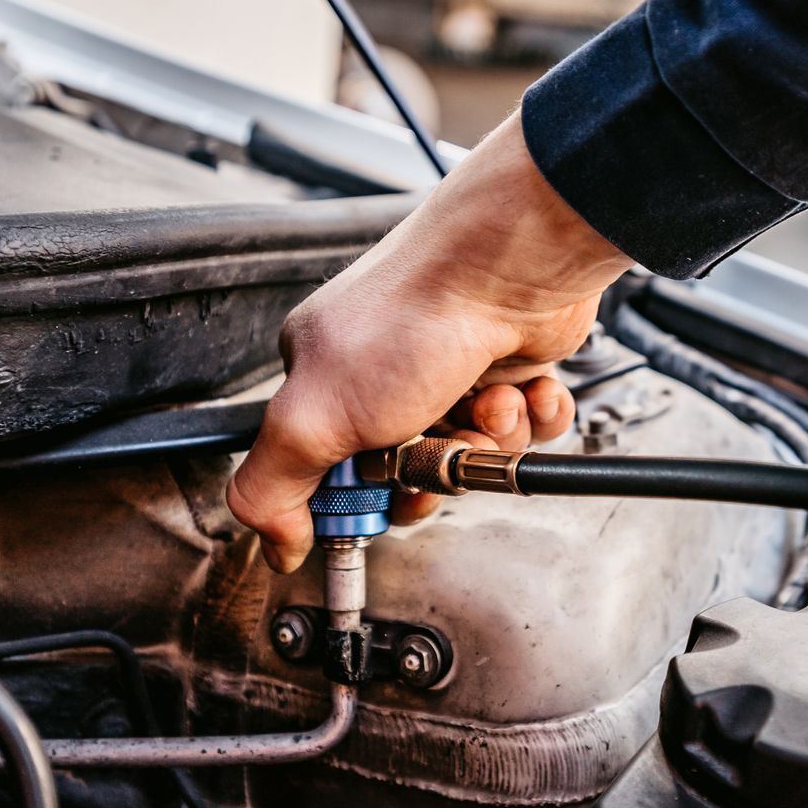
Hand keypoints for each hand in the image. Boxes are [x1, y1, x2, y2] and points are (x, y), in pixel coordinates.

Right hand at [228, 114, 630, 571]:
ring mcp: (453, 365)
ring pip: (475, 449)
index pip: (334, 470)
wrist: (510, 262)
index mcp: (325, 376)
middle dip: (435, 469)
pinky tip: (524, 387)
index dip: (365, 497)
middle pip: (411, 469)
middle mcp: (387, 369)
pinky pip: (529, 423)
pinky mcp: (511, 362)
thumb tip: (274, 544)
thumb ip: (273, 486)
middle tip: (442, 450)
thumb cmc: (415, 315)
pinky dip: (534, 414)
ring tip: (488, 402)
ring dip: (491, 439)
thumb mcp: (314, 417)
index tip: (383, 500)